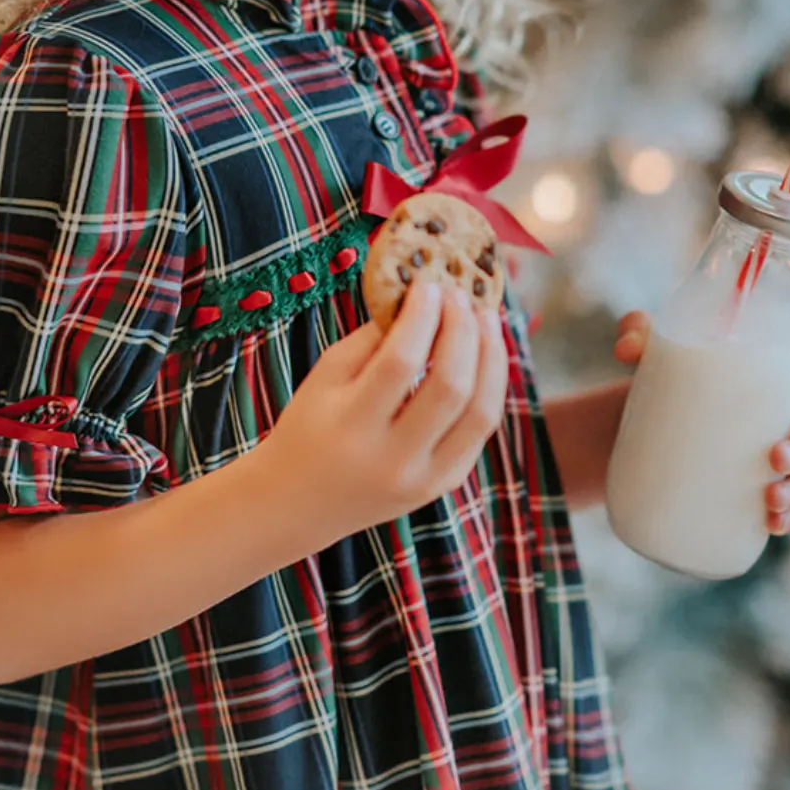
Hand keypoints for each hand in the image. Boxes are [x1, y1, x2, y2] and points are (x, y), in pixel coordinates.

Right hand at [264, 280, 508, 541]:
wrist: (298, 504)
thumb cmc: (307, 429)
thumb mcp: (324, 378)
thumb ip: (371, 340)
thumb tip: (418, 299)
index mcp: (351, 426)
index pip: (400, 363)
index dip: (422, 318)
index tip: (429, 285)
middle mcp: (392, 458)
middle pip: (449, 387)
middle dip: (463, 331)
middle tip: (461, 296)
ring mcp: (424, 479)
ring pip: (480, 413)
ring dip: (490, 358)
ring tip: (486, 319)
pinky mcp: (443, 485)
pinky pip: (479, 433)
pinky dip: (488, 389)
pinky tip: (483, 358)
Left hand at [613, 310, 789, 536]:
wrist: (636, 425)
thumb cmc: (661, 377)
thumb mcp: (652, 352)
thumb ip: (638, 332)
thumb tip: (626, 349)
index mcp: (776, 385)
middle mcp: (780, 424)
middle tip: (774, 458)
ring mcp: (768, 462)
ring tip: (770, 501)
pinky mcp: (750, 491)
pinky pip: (782, 510)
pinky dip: (785, 519)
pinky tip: (772, 525)